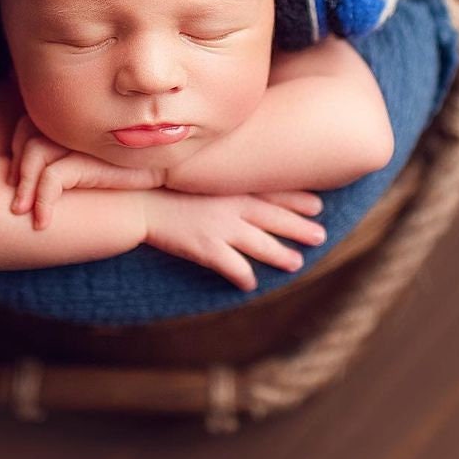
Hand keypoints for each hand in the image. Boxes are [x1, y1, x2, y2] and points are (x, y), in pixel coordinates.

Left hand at [8, 114, 165, 230]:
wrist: (170, 169)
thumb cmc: (132, 163)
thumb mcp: (96, 155)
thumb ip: (72, 149)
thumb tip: (38, 169)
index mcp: (75, 116)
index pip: (29, 121)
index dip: (16, 146)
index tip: (15, 179)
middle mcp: (76, 121)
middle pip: (25, 131)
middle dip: (16, 165)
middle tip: (16, 198)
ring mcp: (83, 138)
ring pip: (33, 152)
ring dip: (23, 186)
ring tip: (22, 212)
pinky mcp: (92, 160)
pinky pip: (52, 178)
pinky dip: (42, 200)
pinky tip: (42, 222)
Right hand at [142, 187, 325, 291]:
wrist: (137, 200)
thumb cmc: (163, 185)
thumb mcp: (196, 175)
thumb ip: (216, 179)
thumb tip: (234, 186)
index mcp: (229, 187)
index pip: (271, 191)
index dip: (296, 199)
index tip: (317, 204)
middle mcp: (230, 206)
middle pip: (273, 217)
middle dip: (298, 227)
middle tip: (321, 235)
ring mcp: (219, 227)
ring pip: (259, 243)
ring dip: (280, 254)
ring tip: (296, 263)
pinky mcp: (205, 247)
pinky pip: (231, 266)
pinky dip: (243, 275)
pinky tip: (250, 283)